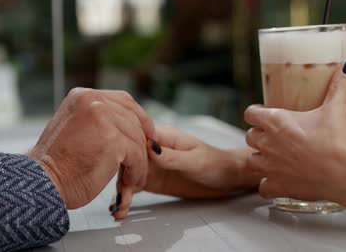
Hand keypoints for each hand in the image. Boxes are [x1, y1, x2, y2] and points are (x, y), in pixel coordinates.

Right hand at [28, 88, 155, 208]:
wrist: (43, 182)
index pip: (123, 100)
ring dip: (138, 160)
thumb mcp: (74, 126)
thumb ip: (95, 119)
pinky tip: (130, 180)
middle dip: (141, 141)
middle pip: (133, 118)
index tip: (148, 134)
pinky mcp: (113, 140)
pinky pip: (137, 156)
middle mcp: (93, 101)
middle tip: (141, 161)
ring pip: (137, 138)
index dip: (139, 118)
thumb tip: (123, 123)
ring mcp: (103, 119)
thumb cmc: (56, 163)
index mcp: (82, 96)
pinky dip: (137, 171)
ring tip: (132, 176)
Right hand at [112, 126, 259, 218]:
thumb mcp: (195, 161)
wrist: (226, 177)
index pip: (135, 140)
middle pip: (128, 160)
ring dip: (122, 190)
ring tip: (119, 208)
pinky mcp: (153, 179)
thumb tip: (150, 148)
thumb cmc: (215, 163)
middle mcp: (153, 149)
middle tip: (121, 197)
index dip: (126, 154)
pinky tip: (121, 207)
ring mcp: (151, 164)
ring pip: (128, 175)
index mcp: (162, 136)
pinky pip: (134, 186)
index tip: (122, 171)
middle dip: (121, 178)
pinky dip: (127, 196)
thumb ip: (172, 157)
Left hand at [245, 58, 345, 207]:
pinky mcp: (277, 185)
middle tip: (275, 137)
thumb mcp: (336, 109)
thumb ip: (339, 85)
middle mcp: (267, 143)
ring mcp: (269, 166)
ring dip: (262, 158)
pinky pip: (262, 186)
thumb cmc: (339, 142)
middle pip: (250, 136)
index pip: (250, 113)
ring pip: (252, 160)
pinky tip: (279, 180)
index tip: (264, 114)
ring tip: (277, 157)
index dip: (256, 113)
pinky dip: (268, 184)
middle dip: (260, 136)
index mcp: (275, 122)